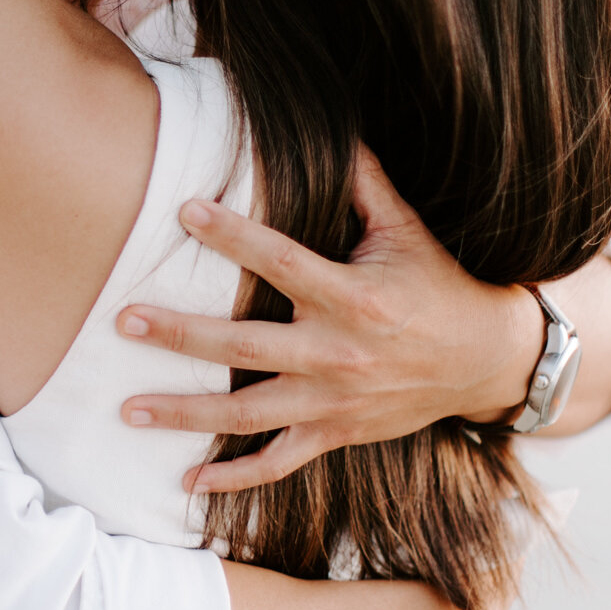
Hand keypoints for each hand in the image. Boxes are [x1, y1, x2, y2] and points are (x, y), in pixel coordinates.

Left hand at [116, 150, 541, 492]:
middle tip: (123, 320)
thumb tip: (333, 127)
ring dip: (184, 414)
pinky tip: (186, 482)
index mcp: (355, 297)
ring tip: (127, 408)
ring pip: (247, 415)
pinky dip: (234, 479)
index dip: (233, 235)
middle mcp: (339, 353)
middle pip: (245, 347)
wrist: (486, 362)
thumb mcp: (406, 230)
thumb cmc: (438, 285)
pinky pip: (277, 463)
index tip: (184, 211)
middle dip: (181, 334)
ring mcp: (334, 401)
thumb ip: (364, 183)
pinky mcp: (336, 434)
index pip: (282, 261)